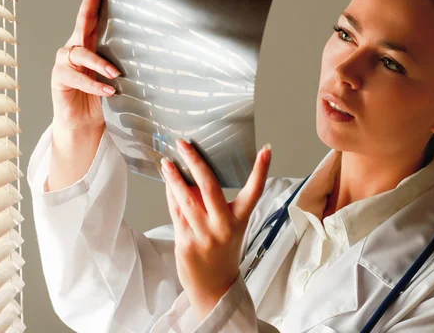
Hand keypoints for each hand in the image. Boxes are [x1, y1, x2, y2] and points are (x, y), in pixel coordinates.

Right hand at [50, 0, 121, 132]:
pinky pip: (76, 77)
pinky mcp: (59, 79)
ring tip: (115, 73)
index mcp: (89, 45)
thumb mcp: (114, 78)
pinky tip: (108, 90)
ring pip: (80, 53)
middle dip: (90, 0)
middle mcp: (74, 49)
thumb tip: (149, 52)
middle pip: (81, 21)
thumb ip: (121, 63)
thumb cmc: (102, 100)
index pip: (92, 17)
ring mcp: (64, 62)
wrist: (84, 124)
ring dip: (99, 63)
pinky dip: (94, 84)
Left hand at [161, 139, 271, 321]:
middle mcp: (223, 227)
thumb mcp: (228, 227)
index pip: (254, 192)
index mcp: (239, 221)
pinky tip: (167, 182)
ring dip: (174, 178)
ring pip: (186, 199)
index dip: (261, 170)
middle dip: (195, 162)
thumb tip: (194, 175)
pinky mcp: (185, 242)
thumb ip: (214, 204)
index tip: (266, 149)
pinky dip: (170, 195)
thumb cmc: (222, 251)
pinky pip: (176, 212)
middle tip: (184, 144)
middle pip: (209, 187)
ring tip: (166, 162)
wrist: (214, 288)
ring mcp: (203, 235)